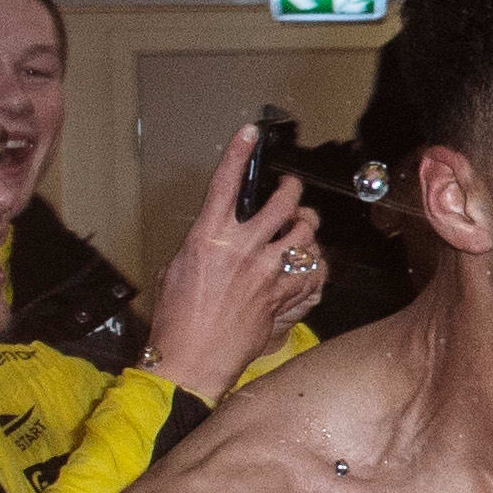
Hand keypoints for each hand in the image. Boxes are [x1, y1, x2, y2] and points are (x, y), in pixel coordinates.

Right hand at [147, 129, 316, 394]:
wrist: (193, 359)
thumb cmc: (178, 319)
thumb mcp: (179, 268)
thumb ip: (206, 244)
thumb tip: (222, 235)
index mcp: (209, 237)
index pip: (227, 183)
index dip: (240, 153)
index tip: (251, 132)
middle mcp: (243, 249)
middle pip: (282, 203)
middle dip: (291, 190)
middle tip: (291, 189)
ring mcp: (268, 272)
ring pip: (305, 233)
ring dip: (306, 225)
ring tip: (302, 226)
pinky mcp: (284, 296)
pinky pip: (313, 270)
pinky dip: (314, 263)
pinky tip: (308, 263)